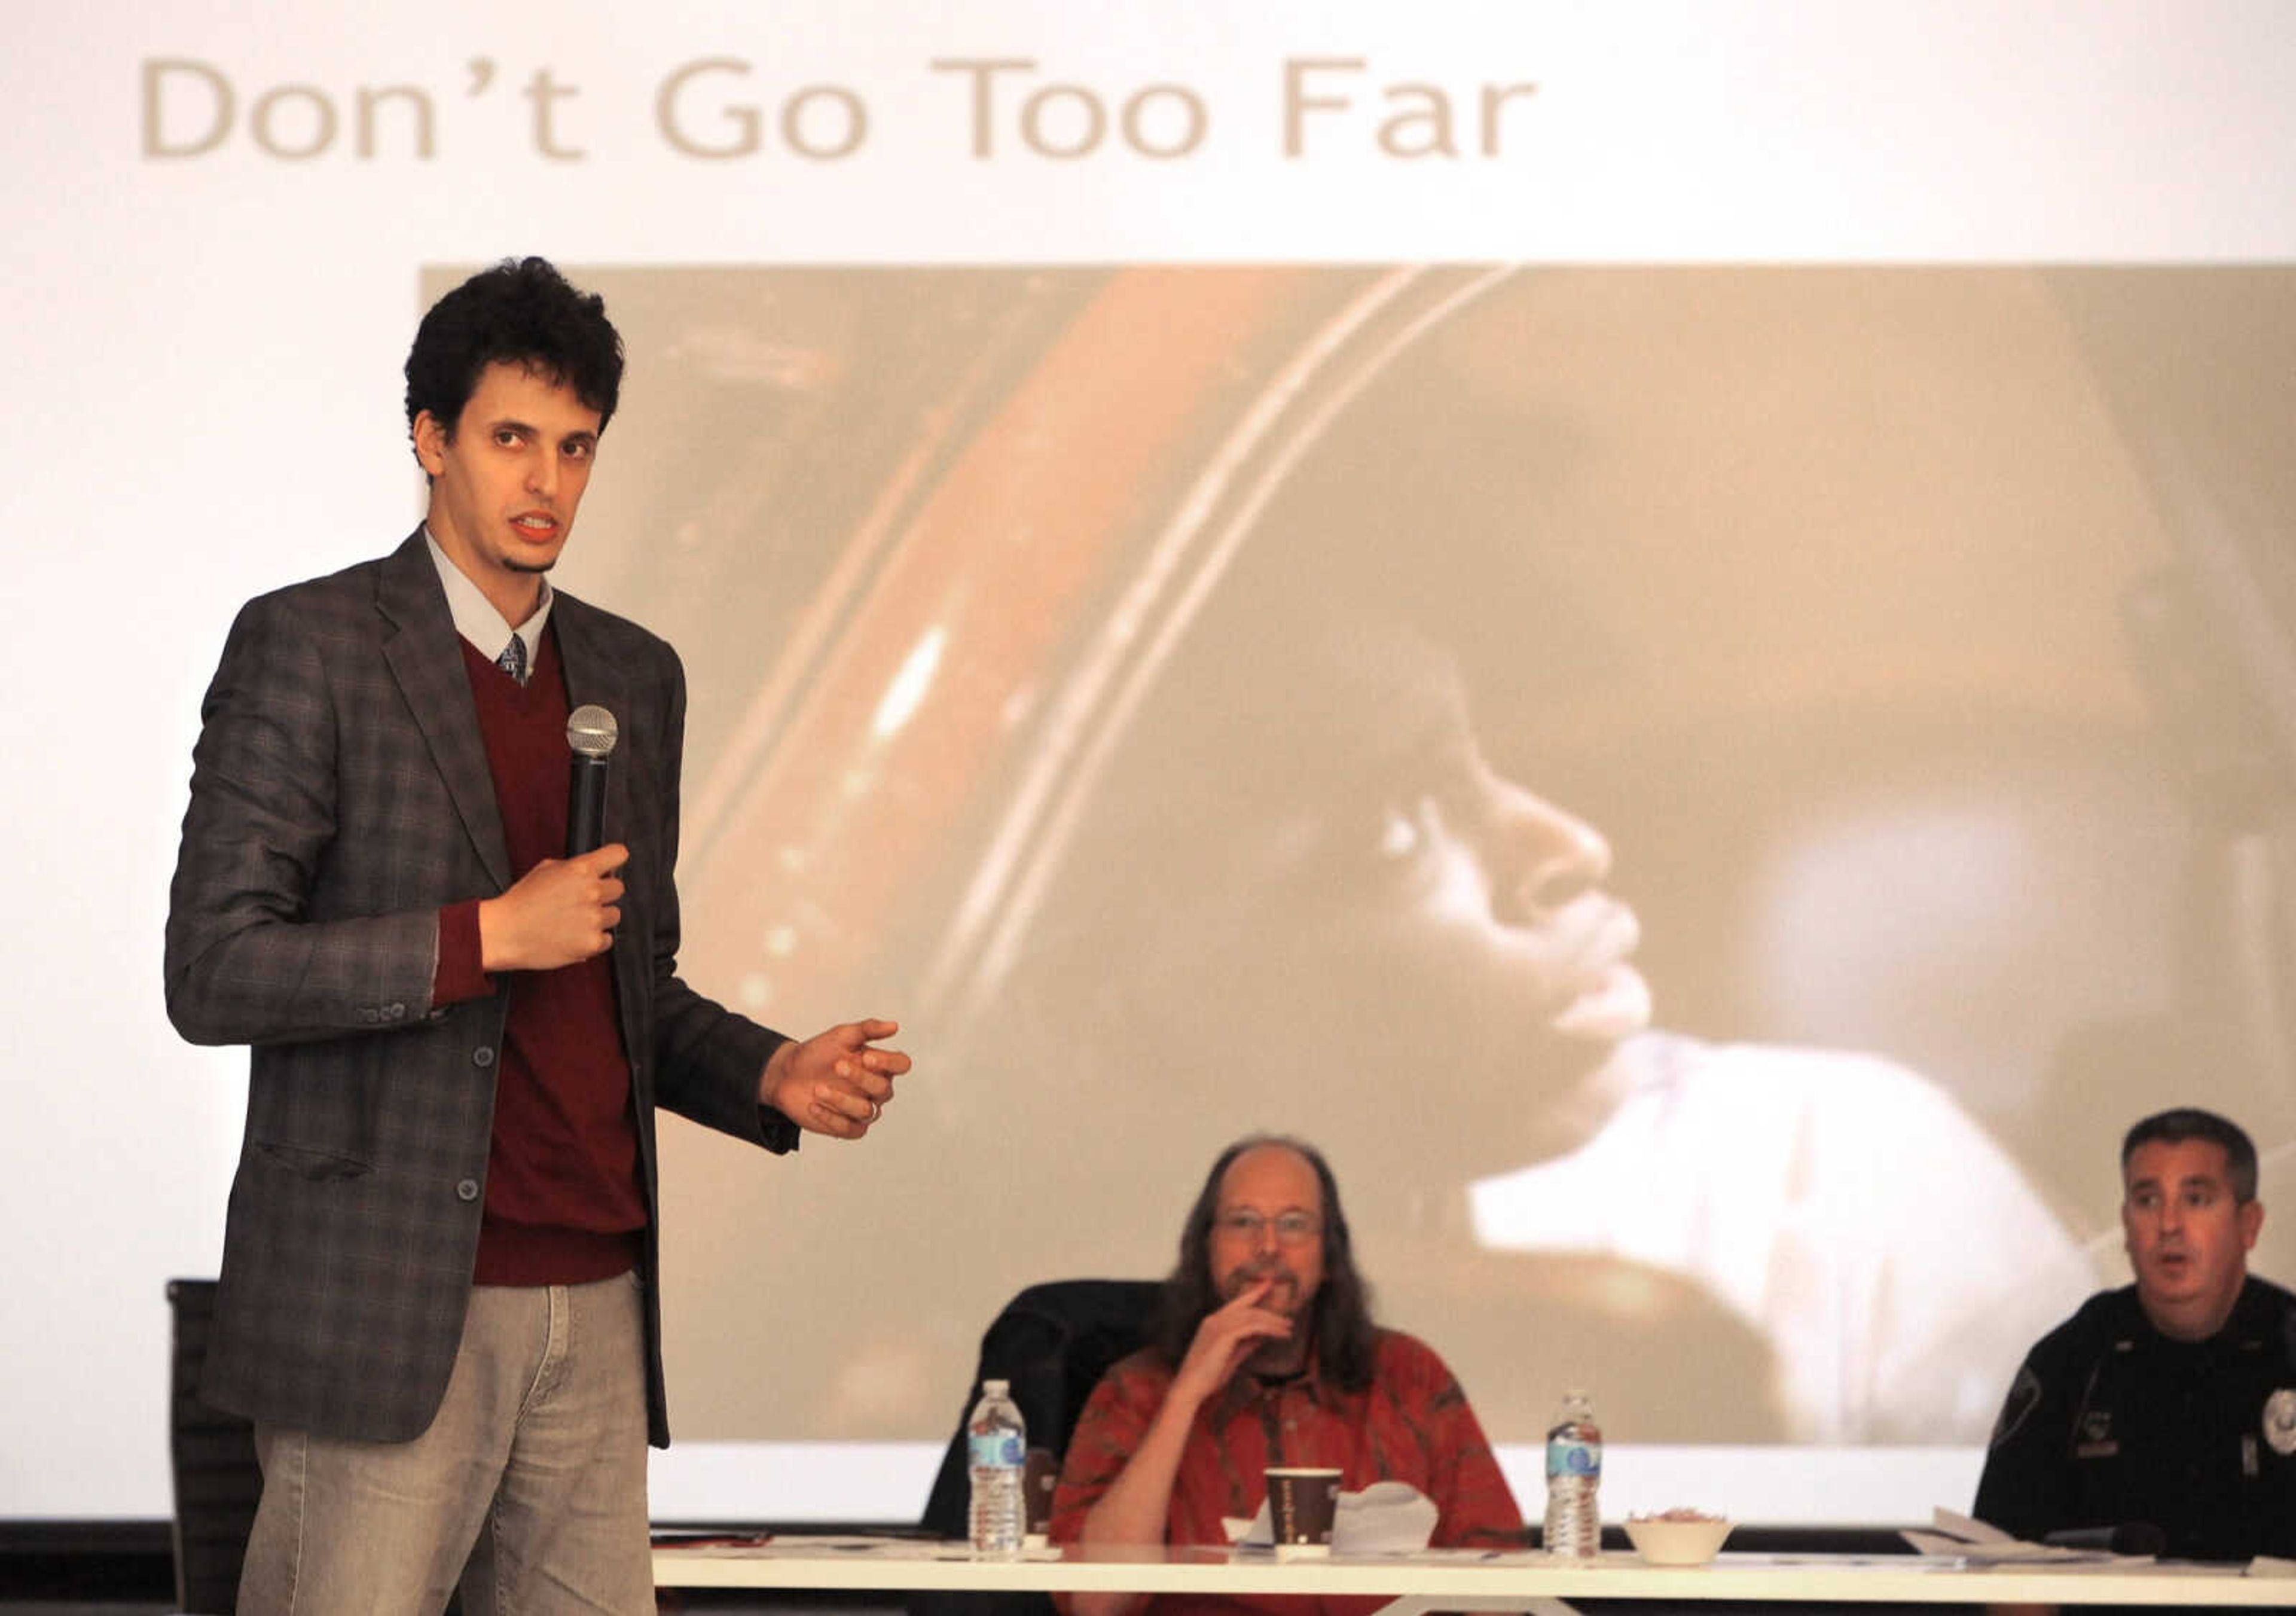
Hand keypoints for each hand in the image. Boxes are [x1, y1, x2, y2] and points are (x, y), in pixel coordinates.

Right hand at [478, 845, 626, 971]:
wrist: (505, 933)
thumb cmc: (520, 902)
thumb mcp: (544, 870)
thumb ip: (574, 867)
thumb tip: (593, 868)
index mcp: (581, 869)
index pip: (618, 855)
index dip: (614, 860)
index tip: (610, 867)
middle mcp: (592, 891)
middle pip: (618, 888)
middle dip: (603, 894)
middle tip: (583, 901)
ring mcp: (594, 918)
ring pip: (614, 915)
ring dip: (599, 918)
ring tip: (574, 921)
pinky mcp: (592, 942)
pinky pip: (607, 939)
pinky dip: (594, 940)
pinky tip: (574, 936)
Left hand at [761, 1018, 908, 1139]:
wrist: (787, 1075)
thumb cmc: (817, 1054)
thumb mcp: (840, 1036)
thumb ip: (868, 1029)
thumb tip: (894, 1026)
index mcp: (879, 1065)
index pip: (901, 1064)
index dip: (889, 1063)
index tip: (867, 1058)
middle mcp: (875, 1089)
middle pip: (884, 1089)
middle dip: (860, 1078)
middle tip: (837, 1066)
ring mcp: (863, 1109)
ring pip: (867, 1111)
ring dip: (841, 1100)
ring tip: (818, 1089)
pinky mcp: (848, 1127)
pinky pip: (849, 1129)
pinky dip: (830, 1118)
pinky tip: (814, 1106)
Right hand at [1168, 1279, 1294, 1410]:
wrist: (1190, 1388)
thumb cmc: (1208, 1377)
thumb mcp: (1231, 1357)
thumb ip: (1246, 1345)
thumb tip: (1262, 1336)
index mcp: (1213, 1322)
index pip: (1237, 1303)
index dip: (1254, 1292)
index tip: (1269, 1284)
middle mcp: (1215, 1319)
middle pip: (1249, 1309)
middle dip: (1270, 1314)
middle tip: (1288, 1321)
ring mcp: (1218, 1326)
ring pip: (1252, 1316)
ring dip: (1273, 1322)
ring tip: (1288, 1329)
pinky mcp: (1224, 1336)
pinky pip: (1252, 1327)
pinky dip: (1268, 1329)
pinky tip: (1279, 1335)